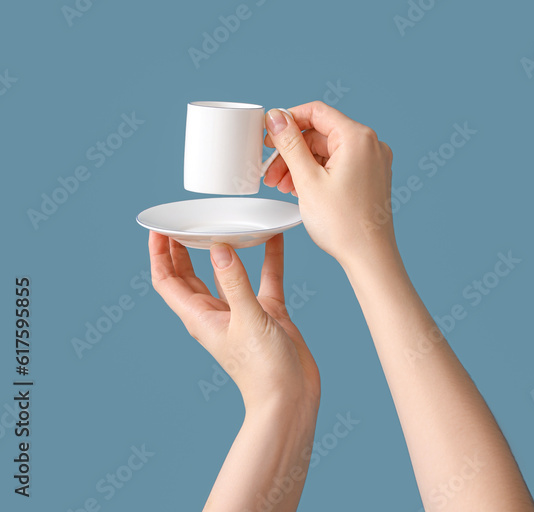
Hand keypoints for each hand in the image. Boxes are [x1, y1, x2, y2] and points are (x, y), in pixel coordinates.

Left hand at [148, 232, 319, 412]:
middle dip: (182, 248)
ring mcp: (241, 312)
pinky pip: (264, 277)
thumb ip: (234, 281)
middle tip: (182, 220)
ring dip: (221, 249)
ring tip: (221, 222)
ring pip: (225, 273)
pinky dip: (267, 257)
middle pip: (189, 275)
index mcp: (200, 317)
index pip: (168, 281)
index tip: (158, 228)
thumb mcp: (247, 319)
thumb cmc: (262, 370)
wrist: (291, 398)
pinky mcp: (265, 312)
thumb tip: (219, 246)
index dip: (159, 254)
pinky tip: (274, 237)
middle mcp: (216, 313)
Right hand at [262, 102, 397, 270]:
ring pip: (327, 150)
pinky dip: (317, 173)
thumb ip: (289, 144)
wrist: (370, 258)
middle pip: (320, 134)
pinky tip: (299, 188)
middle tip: (269, 171)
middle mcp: (370, 144)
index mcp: (357, 138)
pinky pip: (338, 164)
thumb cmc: (343, 223)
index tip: (267, 135)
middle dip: (291, 151)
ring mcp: (372, 161)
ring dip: (301, 164)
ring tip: (281, 185)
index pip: (316, 112)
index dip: (288, 120)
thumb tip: (276, 116)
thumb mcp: (307, 180)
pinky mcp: (370, 176)